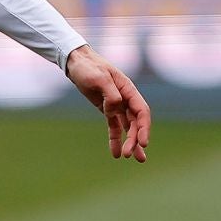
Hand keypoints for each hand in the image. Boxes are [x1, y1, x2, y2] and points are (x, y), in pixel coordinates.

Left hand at [65, 44, 150, 161]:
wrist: (76, 62)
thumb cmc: (89, 67)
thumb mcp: (99, 78)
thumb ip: (110, 94)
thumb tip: (115, 110)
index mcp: (129, 90)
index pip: (142, 112)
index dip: (144, 128)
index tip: (143, 142)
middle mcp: (126, 99)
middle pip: (135, 123)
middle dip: (134, 139)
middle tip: (129, 155)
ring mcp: (117, 105)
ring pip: (127, 127)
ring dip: (129, 142)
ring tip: (129, 158)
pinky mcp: (107, 109)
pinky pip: (114, 126)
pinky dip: (115, 139)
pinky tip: (115, 153)